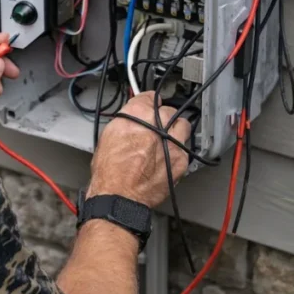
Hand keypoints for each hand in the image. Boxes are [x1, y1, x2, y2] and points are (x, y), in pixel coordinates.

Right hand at [87, 92, 190, 208]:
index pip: (150, 97)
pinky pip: (186, 149)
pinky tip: (169, 157)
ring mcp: (171, 142)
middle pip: (169, 111)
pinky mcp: (181, 160)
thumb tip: (133, 119)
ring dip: (176, 131)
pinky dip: (179, 151)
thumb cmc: (109, 172)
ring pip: (183, 126)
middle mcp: (156, 125)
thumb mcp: (108, 136)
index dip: (149, 102)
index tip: (151, 106)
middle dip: (163, 118)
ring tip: (168, 139)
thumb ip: (126, 122)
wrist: (118, 197)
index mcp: (135, 114)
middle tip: (158, 126)